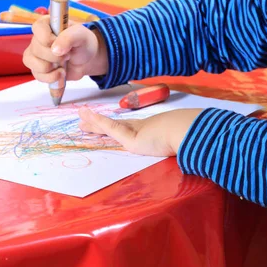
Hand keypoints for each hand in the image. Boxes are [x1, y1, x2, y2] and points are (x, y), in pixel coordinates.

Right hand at [22, 17, 108, 84]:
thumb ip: (69, 37)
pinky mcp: (38, 68)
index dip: (48, 39)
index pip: (37, 28)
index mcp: (47, 24)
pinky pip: (38, 76)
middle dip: (55, 56)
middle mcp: (38, 38)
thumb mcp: (81, 35)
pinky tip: (61, 74)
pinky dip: (52, 78)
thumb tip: (55, 50)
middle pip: (36, 49)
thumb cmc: (83, 42)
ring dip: (52, 68)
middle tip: (68, 54)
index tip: (60, 43)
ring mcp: (36, 54)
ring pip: (33, 64)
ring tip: (64, 65)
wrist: (87, 59)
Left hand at [78, 107, 202, 156]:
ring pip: (108, 125)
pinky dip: (97, 121)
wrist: (186, 132)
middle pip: (114, 126)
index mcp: (149, 132)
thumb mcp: (173, 145)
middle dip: (99, 124)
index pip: (128, 128)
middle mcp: (139, 128)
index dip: (116, 126)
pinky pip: (109, 127)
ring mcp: (134, 131)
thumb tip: (180, 151)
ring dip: (93, 121)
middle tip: (85, 120)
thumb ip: (171, 148)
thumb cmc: (183, 140)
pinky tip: (86, 116)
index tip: (106, 123)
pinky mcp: (129, 136)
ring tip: (80, 116)